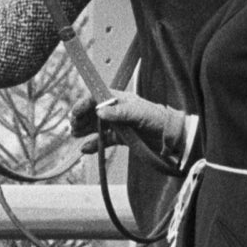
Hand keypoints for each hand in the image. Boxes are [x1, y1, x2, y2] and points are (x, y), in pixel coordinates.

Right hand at [72, 91, 186, 159]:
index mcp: (120, 100)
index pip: (97, 97)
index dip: (84, 103)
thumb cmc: (158, 120)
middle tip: (74, 126)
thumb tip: (99, 112)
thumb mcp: (139, 114)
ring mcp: (118, 125)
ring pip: (96, 126)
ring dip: (84, 130)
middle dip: (81, 118)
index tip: (75, 112)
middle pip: (93, 112)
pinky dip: (93, 144)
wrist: (172, 138)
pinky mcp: (121, 138)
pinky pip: (103, 140)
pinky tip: (85, 149)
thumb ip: (120, 112)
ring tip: (75, 134)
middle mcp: (116, 111)